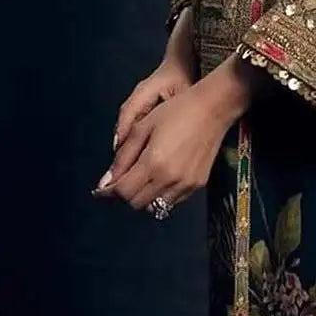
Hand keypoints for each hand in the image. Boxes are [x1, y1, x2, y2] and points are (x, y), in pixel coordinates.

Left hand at [93, 54, 257, 212]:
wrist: (213, 108)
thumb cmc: (176, 111)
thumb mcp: (143, 127)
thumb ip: (123, 156)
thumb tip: (106, 181)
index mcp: (154, 163)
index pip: (123, 192)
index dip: (108, 192)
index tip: (101, 189)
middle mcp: (170, 179)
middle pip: (136, 203)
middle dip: (125, 194)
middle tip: (122, 180)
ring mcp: (186, 185)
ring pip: (155, 206)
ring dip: (143, 196)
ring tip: (142, 178)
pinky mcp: (197, 185)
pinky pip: (172, 201)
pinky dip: (161, 195)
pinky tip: (161, 177)